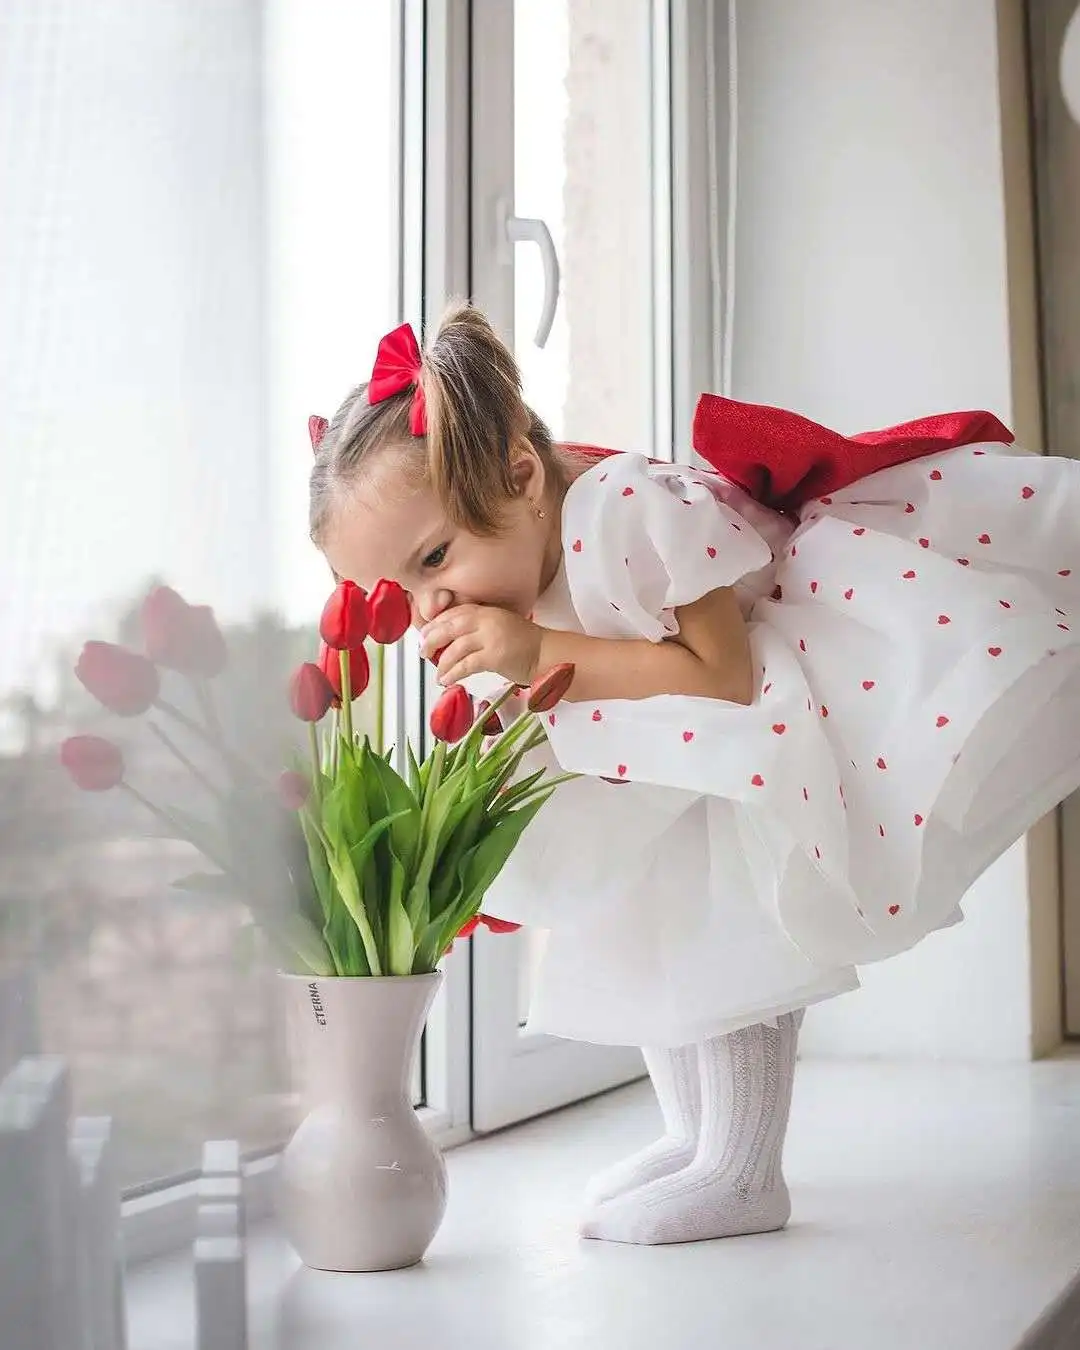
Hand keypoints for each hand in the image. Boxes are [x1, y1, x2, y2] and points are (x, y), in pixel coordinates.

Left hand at [420, 604, 542, 686]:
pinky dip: (453, 674)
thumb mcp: (500, 627)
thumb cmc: (526, 645)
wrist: (549, 655)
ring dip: (442, 663)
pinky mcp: (495, 656)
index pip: (454, 613)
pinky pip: (466, 665)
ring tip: (438, 674)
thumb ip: (478, 629)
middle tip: (423, 652)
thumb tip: (451, 641)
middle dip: (431, 640)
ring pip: (455, 648)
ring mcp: (492, 637)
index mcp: (487, 611)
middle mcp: (488, 620)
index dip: (436, 624)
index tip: (425, 634)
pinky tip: (447, 681)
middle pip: (449, 627)